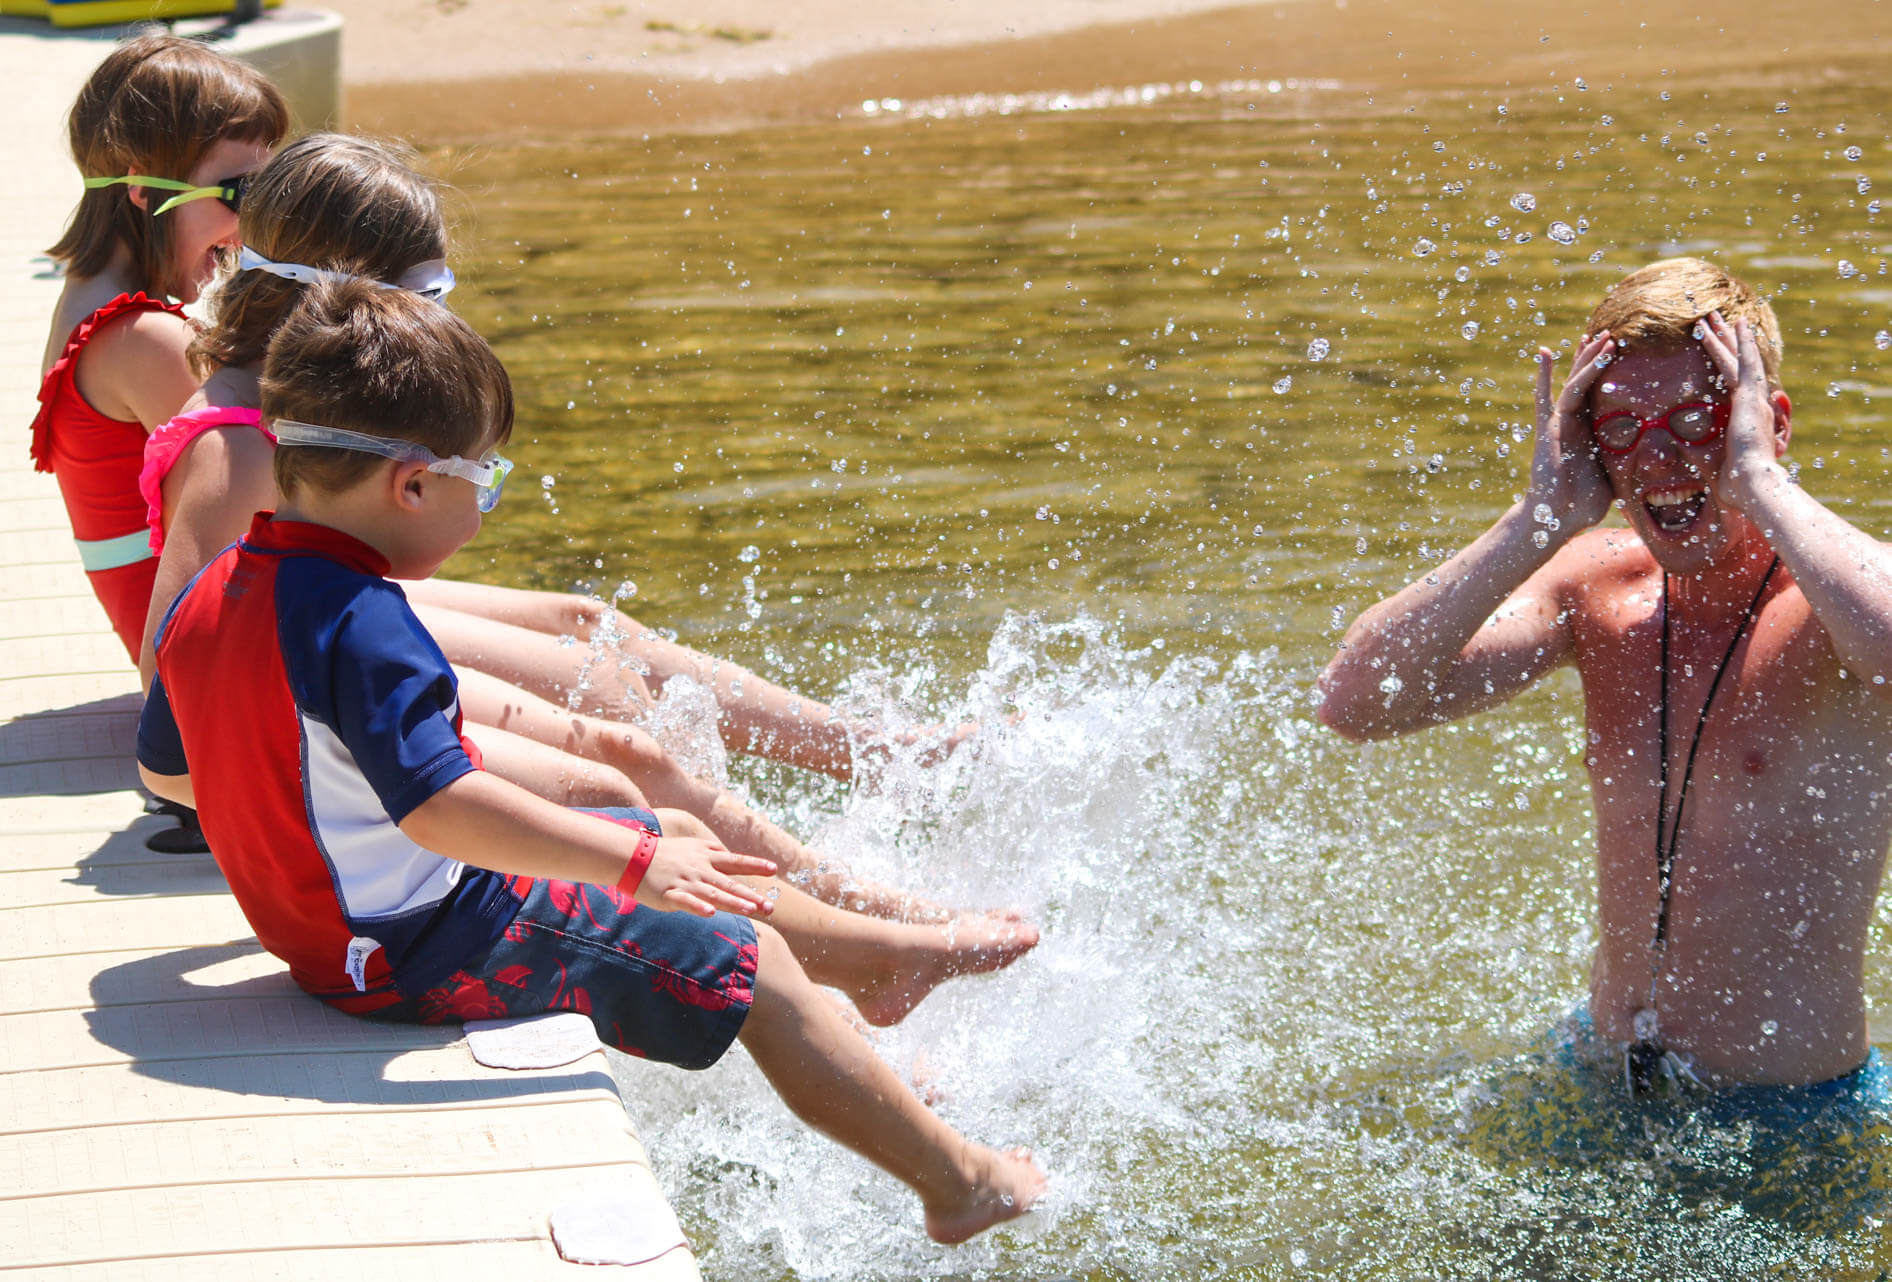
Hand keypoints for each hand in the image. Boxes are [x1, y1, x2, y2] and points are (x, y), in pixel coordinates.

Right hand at [637, 835, 777, 917]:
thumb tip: (728, 854)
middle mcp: (700, 870)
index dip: (755, 865)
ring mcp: (685, 882)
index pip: (735, 861)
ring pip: (713, 894)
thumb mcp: (691, 846)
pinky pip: (686, 902)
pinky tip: (711, 914)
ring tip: (750, 910)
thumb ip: (711, 851)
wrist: (631, 855)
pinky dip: (698, 907)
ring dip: (732, 902)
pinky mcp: (669, 894)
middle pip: (730, 884)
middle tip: (770, 907)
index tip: (775, 869)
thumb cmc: (663, 853)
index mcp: (706, 857)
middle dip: (751, 896)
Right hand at [1526, 331, 1615, 538]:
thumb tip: (1656, 463)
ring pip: (1575, 384)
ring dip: (1587, 360)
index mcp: (1587, 431)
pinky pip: (1549, 399)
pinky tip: (1545, 353)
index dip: (1605, 372)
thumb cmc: (1584, 503)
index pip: (1597, 394)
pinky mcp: (1549, 431)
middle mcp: (1572, 423)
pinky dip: (1545, 376)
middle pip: (1585, 381)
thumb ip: (1625, 461)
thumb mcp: (1615, 475)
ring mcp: (1559, 424)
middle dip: (1597, 356)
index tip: (1617, 351)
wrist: (1558, 517)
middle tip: (1610, 333)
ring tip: (1599, 337)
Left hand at [1696, 311, 1784, 509]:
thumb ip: (1699, 453)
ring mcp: (1754, 398)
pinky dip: (1744, 342)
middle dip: (1722, 342)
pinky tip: (1739, 322)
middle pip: (1734, 364)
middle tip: (1711, 320)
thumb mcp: (1714, 463)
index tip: (1713, 347)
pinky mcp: (1752, 397)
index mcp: (1742, 416)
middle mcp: (1752, 403)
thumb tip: (1680, 449)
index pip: (1729, 382)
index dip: (1721, 363)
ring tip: (1716, 315)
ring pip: (1738, 358)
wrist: (1752, 484)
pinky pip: (1746, 362)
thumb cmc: (1735, 483)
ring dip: (1728, 336)